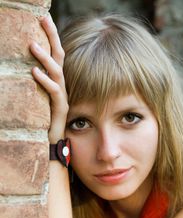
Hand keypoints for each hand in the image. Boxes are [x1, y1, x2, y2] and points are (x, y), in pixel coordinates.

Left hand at [30, 14, 68, 143]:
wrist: (52, 140)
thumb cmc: (44, 118)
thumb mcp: (39, 95)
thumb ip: (38, 80)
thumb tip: (26, 64)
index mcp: (56, 80)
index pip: (56, 53)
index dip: (51, 36)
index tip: (44, 18)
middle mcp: (61, 85)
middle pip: (59, 56)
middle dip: (52, 36)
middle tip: (43, 18)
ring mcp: (62, 96)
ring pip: (57, 72)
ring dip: (45, 58)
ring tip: (31, 45)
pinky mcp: (61, 108)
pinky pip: (54, 91)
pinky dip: (44, 81)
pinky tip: (34, 72)